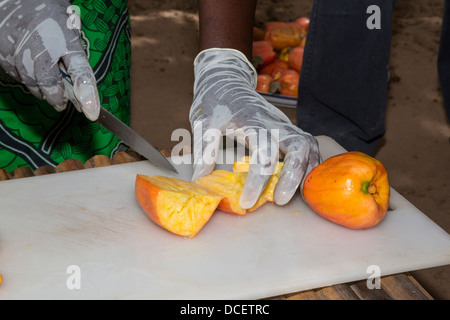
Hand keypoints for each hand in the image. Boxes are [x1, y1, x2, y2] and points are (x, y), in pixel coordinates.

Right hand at [0, 0, 99, 119]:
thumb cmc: (49, 16)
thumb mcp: (69, 30)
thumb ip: (74, 58)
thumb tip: (81, 90)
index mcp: (65, 37)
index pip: (80, 71)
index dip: (87, 94)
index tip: (91, 112)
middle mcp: (42, 43)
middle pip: (49, 82)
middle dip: (56, 97)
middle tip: (61, 104)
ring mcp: (19, 47)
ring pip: (31, 82)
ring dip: (41, 90)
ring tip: (48, 91)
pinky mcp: (2, 50)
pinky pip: (16, 74)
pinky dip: (25, 79)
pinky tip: (30, 72)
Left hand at [190, 48, 320, 207]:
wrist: (226, 81)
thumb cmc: (215, 101)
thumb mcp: (204, 121)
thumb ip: (205, 148)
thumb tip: (201, 179)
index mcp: (254, 122)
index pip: (264, 154)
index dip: (258, 181)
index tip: (247, 202)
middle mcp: (275, 123)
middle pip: (298, 147)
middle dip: (292, 176)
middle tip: (280, 201)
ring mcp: (284, 125)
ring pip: (308, 145)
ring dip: (306, 171)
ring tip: (299, 195)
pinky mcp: (286, 129)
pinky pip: (307, 145)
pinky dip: (309, 163)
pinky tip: (302, 181)